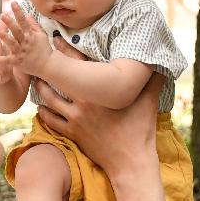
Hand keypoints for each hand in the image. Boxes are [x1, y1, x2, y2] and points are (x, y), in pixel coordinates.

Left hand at [0, 2, 52, 76]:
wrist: (49, 66)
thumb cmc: (44, 49)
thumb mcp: (41, 35)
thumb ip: (33, 25)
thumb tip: (28, 13)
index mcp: (30, 35)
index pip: (24, 22)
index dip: (19, 12)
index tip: (13, 2)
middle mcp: (25, 42)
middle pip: (17, 31)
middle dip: (11, 23)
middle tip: (3, 15)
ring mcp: (21, 52)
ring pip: (12, 44)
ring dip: (5, 37)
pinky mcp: (17, 62)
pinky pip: (6, 61)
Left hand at [36, 37, 162, 179]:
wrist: (130, 162)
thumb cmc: (140, 130)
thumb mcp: (149, 101)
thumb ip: (153, 80)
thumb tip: (162, 63)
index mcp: (99, 91)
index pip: (78, 64)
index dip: (65, 49)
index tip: (56, 39)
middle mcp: (83, 102)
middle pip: (59, 79)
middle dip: (48, 66)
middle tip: (39, 56)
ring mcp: (75, 119)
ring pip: (50, 99)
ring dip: (42, 88)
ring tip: (37, 78)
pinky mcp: (72, 134)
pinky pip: (52, 121)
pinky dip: (44, 112)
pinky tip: (40, 106)